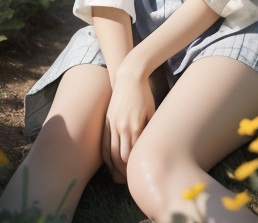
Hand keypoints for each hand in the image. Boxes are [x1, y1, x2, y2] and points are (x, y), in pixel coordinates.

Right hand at [102, 63, 155, 180]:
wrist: (130, 77)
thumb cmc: (145, 95)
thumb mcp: (152, 112)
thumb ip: (150, 130)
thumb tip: (149, 148)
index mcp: (135, 126)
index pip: (134, 155)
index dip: (135, 167)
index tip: (140, 173)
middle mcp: (122, 127)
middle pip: (122, 157)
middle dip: (125, 171)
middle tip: (130, 180)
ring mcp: (113, 124)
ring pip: (111, 153)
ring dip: (115, 167)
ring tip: (120, 176)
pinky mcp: (107, 121)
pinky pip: (105, 143)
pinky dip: (106, 157)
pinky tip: (110, 164)